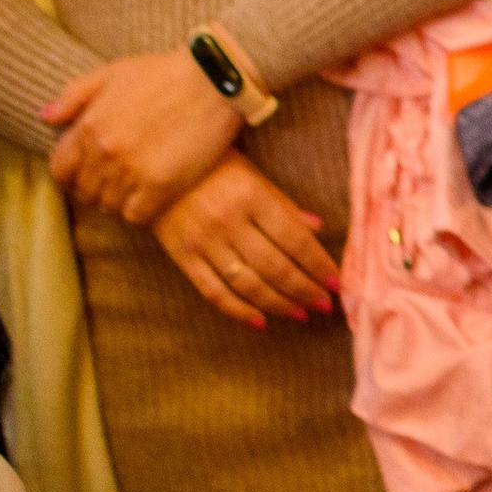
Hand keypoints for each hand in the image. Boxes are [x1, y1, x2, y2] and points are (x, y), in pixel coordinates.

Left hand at [43, 47, 238, 224]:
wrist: (213, 80)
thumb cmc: (164, 72)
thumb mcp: (112, 73)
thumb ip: (74, 96)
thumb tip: (45, 117)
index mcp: (89, 126)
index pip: (60, 170)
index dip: (69, 175)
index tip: (84, 173)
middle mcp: (105, 153)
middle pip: (84, 192)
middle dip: (94, 189)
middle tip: (113, 182)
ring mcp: (133, 171)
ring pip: (109, 206)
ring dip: (118, 201)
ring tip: (133, 190)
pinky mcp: (162, 185)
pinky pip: (136, 216)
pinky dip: (139, 211)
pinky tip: (150, 198)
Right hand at [153, 153, 337, 328]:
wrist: (155, 171)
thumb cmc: (215, 169)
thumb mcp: (255, 176)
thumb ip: (285, 206)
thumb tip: (319, 229)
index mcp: (253, 196)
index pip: (295, 240)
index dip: (319, 265)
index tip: (337, 282)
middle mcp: (229, 221)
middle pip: (275, 267)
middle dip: (305, 290)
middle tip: (324, 304)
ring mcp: (204, 242)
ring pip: (248, 284)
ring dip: (279, 304)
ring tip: (301, 314)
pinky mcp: (183, 258)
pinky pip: (214, 292)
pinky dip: (238, 311)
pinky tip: (260, 321)